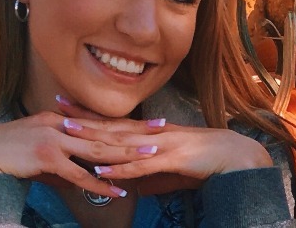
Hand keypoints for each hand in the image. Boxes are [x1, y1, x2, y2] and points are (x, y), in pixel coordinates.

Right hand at [0, 112, 152, 198]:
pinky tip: (118, 187)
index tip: (153, 121)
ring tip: (151, 156)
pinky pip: (78, 172)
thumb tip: (82, 168)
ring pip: (98, 148)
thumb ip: (63, 151)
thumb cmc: (10, 152)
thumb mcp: (39, 143)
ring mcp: (54, 139)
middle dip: (137, 132)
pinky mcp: (46, 157)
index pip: (102, 120)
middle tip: (164, 131)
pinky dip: (99, 180)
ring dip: (126, 153)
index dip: (129, 122)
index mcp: (61, 117)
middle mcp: (61, 124)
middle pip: (106, 129)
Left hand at [53, 95, 203, 194]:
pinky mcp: (173, 160)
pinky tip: (102, 171)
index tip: (69, 107)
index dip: (93, 115)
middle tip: (57, 109)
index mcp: (155, 133)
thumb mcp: (178, 169)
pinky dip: (120, 169)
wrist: (238, 156)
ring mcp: (163, 145)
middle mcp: (155, 134)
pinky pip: (141, 166)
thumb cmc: (210, 160)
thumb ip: (156, 178)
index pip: (117, 122)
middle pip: (113, 126)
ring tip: (69, 135)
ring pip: (122, 142)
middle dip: (85, 118)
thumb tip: (139, 189)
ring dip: (94, 139)